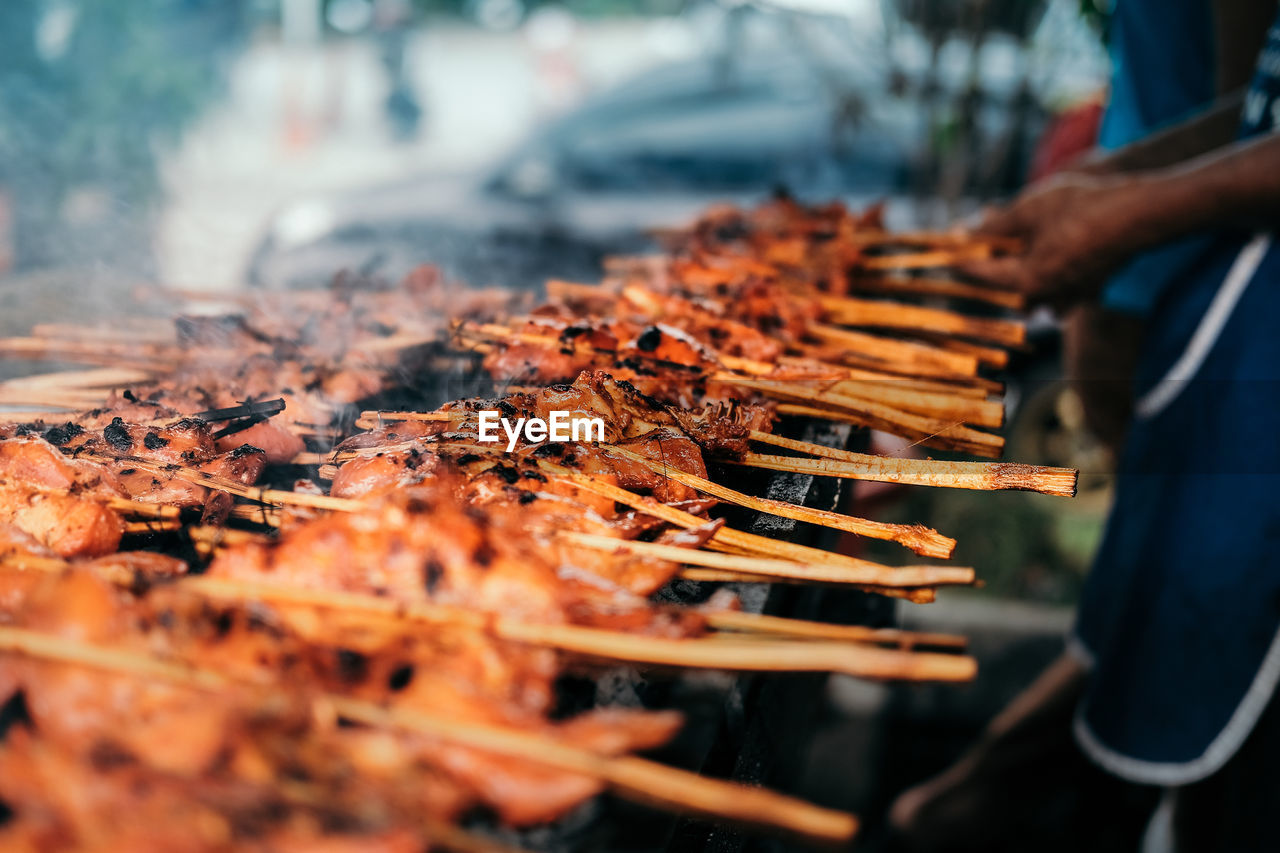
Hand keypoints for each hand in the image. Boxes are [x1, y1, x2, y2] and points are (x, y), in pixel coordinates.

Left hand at [961, 173, 1149, 309]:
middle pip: (1001, 283)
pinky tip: (1047, 243)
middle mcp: (1045, 299)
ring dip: (1017, 263)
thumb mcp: (1029, 209)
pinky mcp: (1087, 291)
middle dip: (991, 256)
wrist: (1141, 213)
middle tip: (986, 227)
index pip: (977, 274)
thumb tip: (962, 234)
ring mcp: (1068, 299)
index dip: (958, 256)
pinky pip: (1054, 287)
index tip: (944, 245)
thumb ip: (993, 226)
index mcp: (1025, 282)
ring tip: (1019, 231)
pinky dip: (1044, 268)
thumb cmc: (1084, 208)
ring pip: (1028, 288)